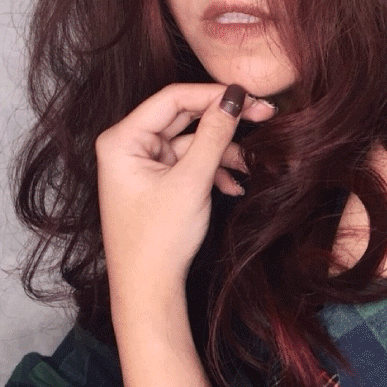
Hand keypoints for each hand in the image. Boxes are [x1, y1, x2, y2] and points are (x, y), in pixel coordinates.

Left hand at [95, 82, 275, 310]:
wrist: (149, 292)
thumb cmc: (158, 240)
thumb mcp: (192, 181)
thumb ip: (214, 134)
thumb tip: (235, 97)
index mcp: (123, 140)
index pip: (173, 98)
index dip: (214, 94)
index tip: (250, 97)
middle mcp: (129, 146)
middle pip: (184, 116)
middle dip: (224, 122)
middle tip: (263, 115)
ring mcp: (143, 163)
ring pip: (192, 140)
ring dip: (222, 151)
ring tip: (248, 165)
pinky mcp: (157, 180)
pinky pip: (190, 161)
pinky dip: (213, 169)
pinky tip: (233, 185)